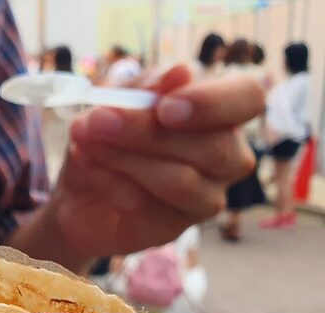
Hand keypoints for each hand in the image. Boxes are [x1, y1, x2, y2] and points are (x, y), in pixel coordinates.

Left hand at [10, 64, 264, 271]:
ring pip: (182, 181)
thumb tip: (181, 74)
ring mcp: (205, 197)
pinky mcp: (173, 227)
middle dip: (148, 132)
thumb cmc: (109, 133)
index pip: (247, 99)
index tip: (165, 107)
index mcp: (221, 111)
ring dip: (124, 157)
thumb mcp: (117, 98)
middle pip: (214, 147)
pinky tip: (88, 165)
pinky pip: (150, 207)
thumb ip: (146, 87)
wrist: (77, 187)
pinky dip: (111, 182)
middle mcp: (226, 156)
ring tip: (84, 138)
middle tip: (98, 120)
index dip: (213, 103)